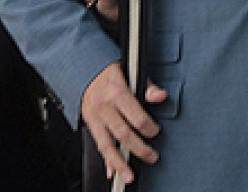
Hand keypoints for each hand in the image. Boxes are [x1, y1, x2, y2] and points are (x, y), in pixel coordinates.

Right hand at [81, 63, 166, 184]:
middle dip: (140, 149)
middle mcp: (104, 106)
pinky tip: (112, 171)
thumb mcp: (132, 72)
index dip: (149, 128)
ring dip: (119, 163)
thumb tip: (161, 96)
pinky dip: (105, 160)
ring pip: (107, 145)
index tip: (156, 131)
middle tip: (153, 156)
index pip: (137, 117)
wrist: (86, 71)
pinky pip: (98, 145)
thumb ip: (148, 87)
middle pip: (124, 134)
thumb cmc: (113, 72)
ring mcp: (95, 116)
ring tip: (129, 176)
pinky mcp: (89, 124)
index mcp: (117, 91)